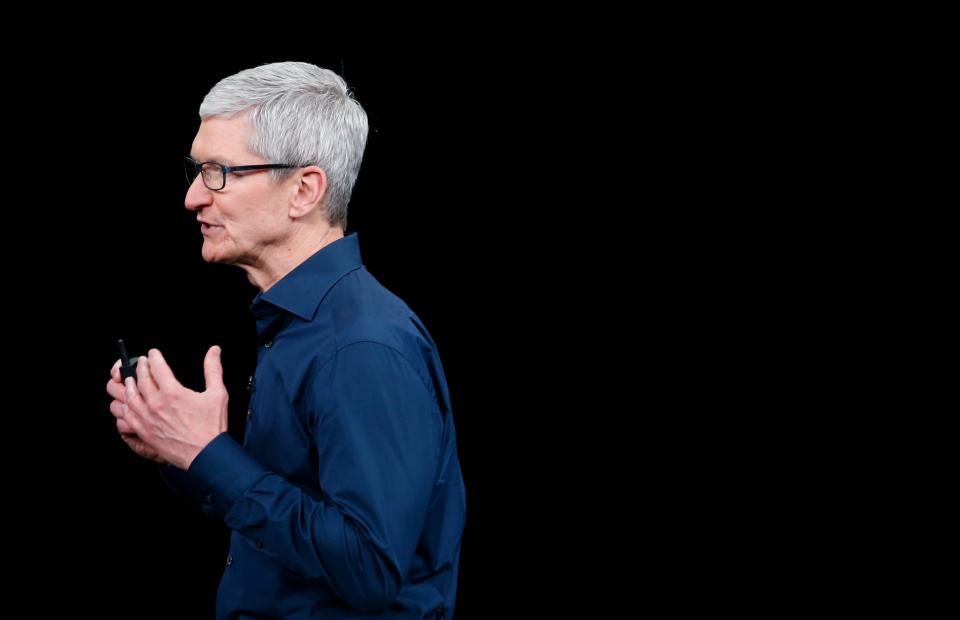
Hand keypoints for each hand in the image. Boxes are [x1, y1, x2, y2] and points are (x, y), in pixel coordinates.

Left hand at [118, 347, 228, 469]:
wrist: (206, 454)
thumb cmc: (212, 426)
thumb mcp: (218, 393)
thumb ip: (213, 369)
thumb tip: (214, 351)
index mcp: (173, 392)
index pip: (157, 367)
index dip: (154, 357)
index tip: (153, 353)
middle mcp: (156, 404)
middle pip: (141, 379)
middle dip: (141, 367)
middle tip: (142, 362)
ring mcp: (147, 419)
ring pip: (130, 396)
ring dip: (129, 384)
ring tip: (131, 379)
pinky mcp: (144, 431)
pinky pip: (127, 416)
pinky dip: (125, 406)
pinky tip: (127, 403)